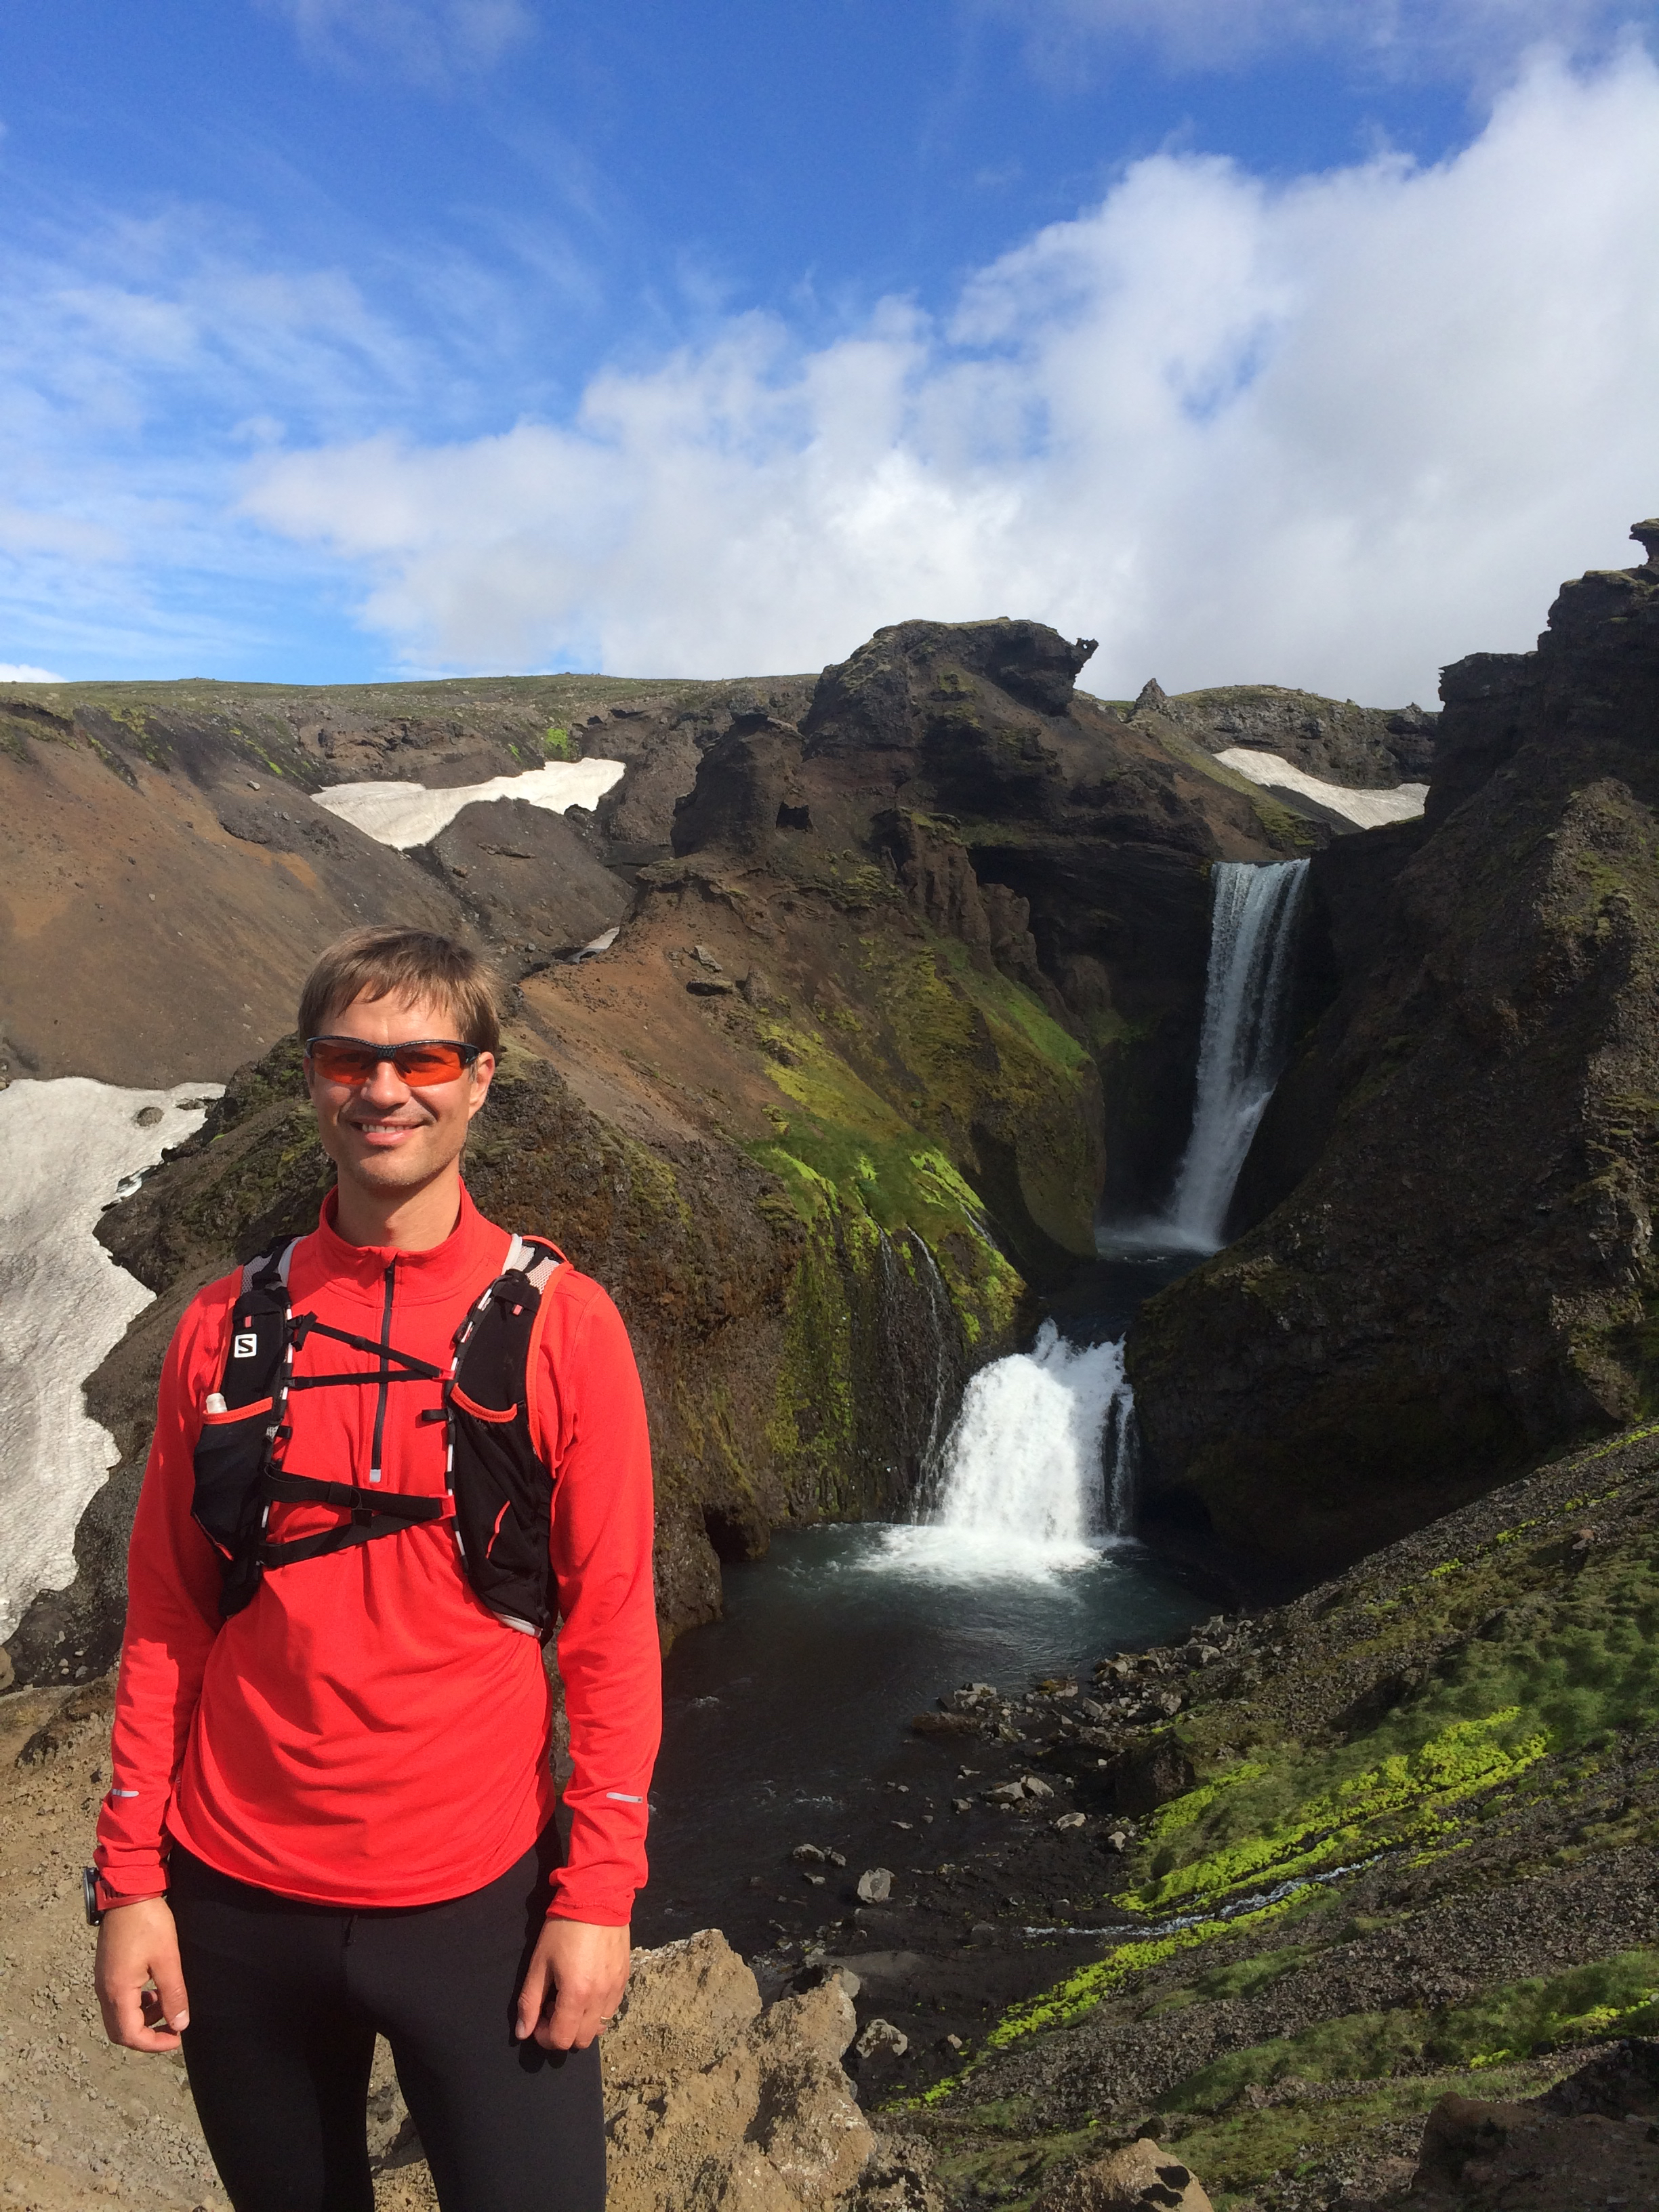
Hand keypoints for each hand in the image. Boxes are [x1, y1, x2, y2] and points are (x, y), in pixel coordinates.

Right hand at [95, 1898, 189, 2051]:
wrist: (128, 1892)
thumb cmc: (149, 1922)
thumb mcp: (167, 1958)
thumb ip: (173, 1994)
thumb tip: (180, 2024)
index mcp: (117, 1991)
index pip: (130, 2035)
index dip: (154, 2044)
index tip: (176, 2039)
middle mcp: (104, 1991)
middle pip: (120, 2031)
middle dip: (146, 2036)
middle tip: (172, 2030)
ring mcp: (103, 1981)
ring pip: (118, 2017)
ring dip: (142, 2020)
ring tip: (167, 2006)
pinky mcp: (106, 1971)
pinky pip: (118, 2001)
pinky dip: (136, 2005)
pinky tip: (154, 1991)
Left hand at [515, 1917, 629, 2050]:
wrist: (598, 1897)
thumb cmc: (563, 1929)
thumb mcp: (540, 1963)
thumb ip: (530, 2001)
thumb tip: (522, 2032)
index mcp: (576, 1995)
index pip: (561, 2039)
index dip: (544, 2036)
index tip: (538, 2018)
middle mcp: (600, 1998)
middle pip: (582, 2040)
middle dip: (563, 2032)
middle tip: (552, 2007)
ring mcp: (616, 1989)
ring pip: (600, 2028)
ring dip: (581, 2023)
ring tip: (570, 1997)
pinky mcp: (625, 1979)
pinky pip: (611, 2009)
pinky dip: (597, 2010)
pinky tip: (587, 1988)